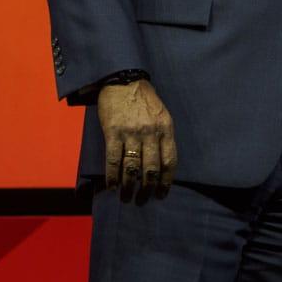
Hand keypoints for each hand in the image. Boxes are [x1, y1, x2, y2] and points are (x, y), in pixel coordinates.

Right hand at [97, 80, 176, 199]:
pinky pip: (113, 160)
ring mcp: (131, 133)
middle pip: (151, 169)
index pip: (169, 161)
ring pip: (132, 169)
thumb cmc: (144, 99)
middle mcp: (150, 132)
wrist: (124, 80)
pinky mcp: (113, 132)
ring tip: (126, 198)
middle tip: (142, 201)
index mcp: (165, 128)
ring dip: (129, 188)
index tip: (161, 194)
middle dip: (147, 190)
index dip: (166, 182)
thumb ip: (162, 136)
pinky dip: (112, 177)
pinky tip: (111, 186)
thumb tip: (161, 164)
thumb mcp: (161, 114)